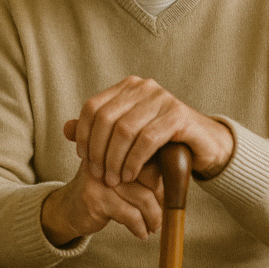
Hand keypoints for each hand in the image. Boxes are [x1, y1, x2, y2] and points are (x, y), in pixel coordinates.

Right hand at [41, 157, 162, 245]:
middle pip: (151, 176)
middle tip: (161, 214)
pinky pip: (130, 214)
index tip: (164, 197)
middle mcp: (108, 157)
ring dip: (153, 218)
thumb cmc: (104, 193)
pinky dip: (139, 227)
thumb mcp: (124, 178)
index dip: (164, 180)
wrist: (67, 208)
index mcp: (117, 147)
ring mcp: (101, 176)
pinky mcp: (95, 197)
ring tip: (153, 226)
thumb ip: (146, 174)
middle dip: (161, 199)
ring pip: (143, 198)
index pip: (153, 158)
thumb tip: (177, 186)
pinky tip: (140, 232)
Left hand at [71, 76, 233, 186]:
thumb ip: (98, 132)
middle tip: (99, 175)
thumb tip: (65, 129)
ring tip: (114, 180)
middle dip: (98, 150)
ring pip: (125, 130)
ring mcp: (162, 98)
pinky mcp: (178, 115)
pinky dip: (134, 160)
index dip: (83, 134)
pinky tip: (130, 175)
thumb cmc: (161, 142)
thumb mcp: (127, 136)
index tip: (82, 158)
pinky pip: (147, 139)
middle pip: (106, 118)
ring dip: (115, 159)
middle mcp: (143, 87)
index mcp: (127, 87)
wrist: (203, 146)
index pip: (92, 107)